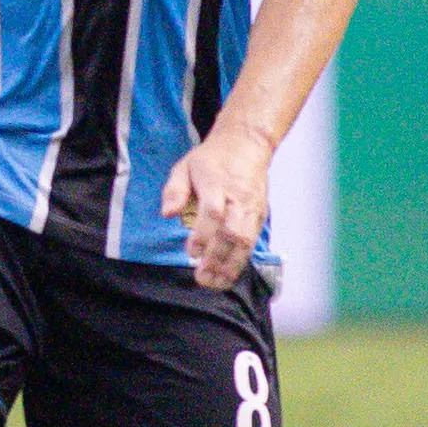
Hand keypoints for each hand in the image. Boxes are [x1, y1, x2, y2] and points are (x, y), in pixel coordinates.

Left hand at [161, 127, 272, 292]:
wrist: (247, 144)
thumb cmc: (212, 158)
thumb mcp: (185, 166)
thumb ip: (174, 190)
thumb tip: (168, 213)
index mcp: (217, 183)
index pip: (212, 213)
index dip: (203, 235)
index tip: (191, 252)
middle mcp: (238, 198)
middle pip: (231, 231)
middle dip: (217, 257)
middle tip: (201, 275)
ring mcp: (252, 208)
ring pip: (245, 241)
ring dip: (230, 265)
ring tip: (215, 282)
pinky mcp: (260, 216)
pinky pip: (252, 242)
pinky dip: (240, 261)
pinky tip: (228, 275)